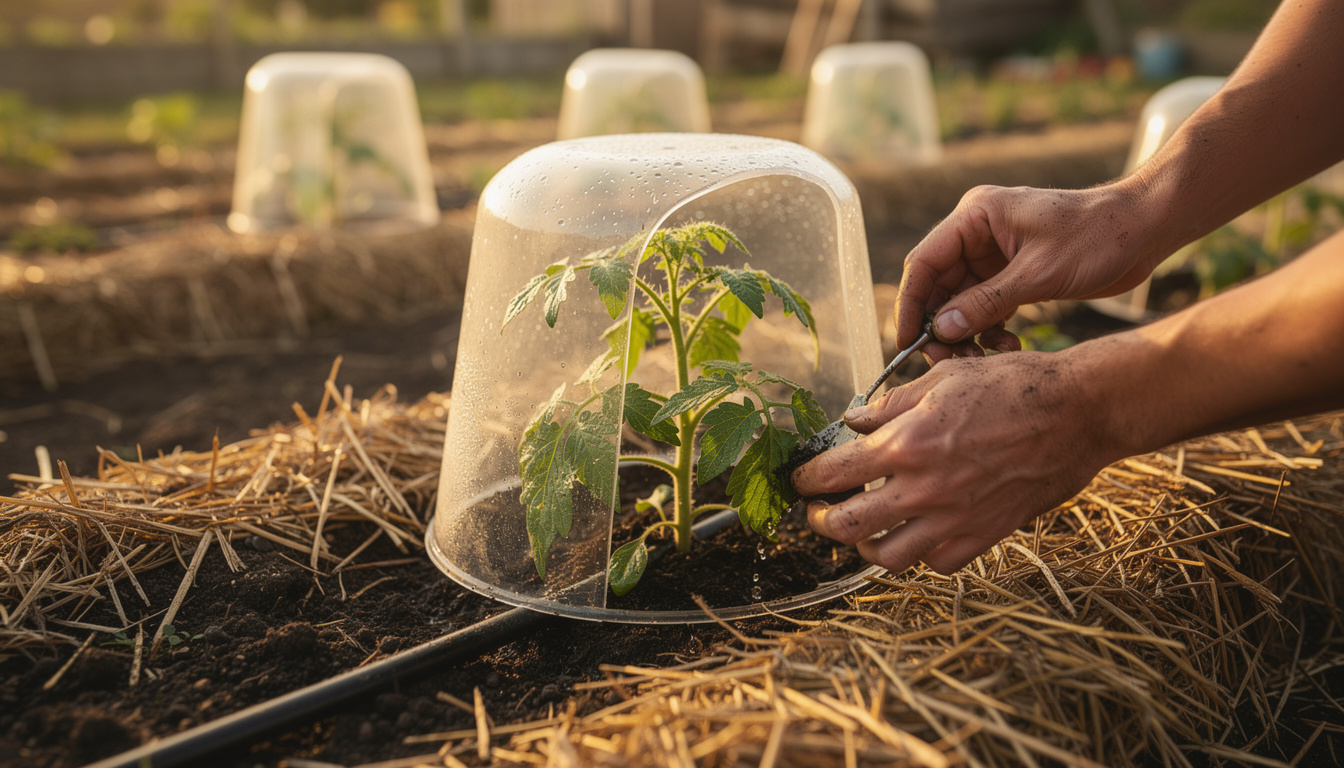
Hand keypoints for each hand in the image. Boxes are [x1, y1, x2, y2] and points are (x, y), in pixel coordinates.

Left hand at [791, 349, 1119, 574]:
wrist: (1077, 412)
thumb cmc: (1012, 386)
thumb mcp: (941, 381)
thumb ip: (890, 407)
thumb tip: (855, 421)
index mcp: (906, 444)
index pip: (832, 474)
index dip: (806, 480)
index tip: (800, 479)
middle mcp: (924, 489)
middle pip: (846, 526)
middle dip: (821, 520)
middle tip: (819, 511)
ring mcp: (954, 519)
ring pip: (887, 557)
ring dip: (865, 545)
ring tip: (862, 528)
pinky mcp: (985, 535)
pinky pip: (937, 562)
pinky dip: (919, 553)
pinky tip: (916, 532)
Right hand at [896, 183, 1158, 360]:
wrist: (1146, 228)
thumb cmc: (1098, 236)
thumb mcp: (1040, 273)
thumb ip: (986, 302)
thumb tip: (940, 330)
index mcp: (976, 216)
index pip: (924, 263)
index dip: (911, 304)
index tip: (907, 342)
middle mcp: (978, 233)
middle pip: (938, 285)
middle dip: (939, 325)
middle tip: (946, 361)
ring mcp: (994, 254)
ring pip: (959, 301)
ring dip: (966, 333)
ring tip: (981, 359)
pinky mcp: (1012, 273)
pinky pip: (985, 306)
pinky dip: (989, 330)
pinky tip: (1008, 345)